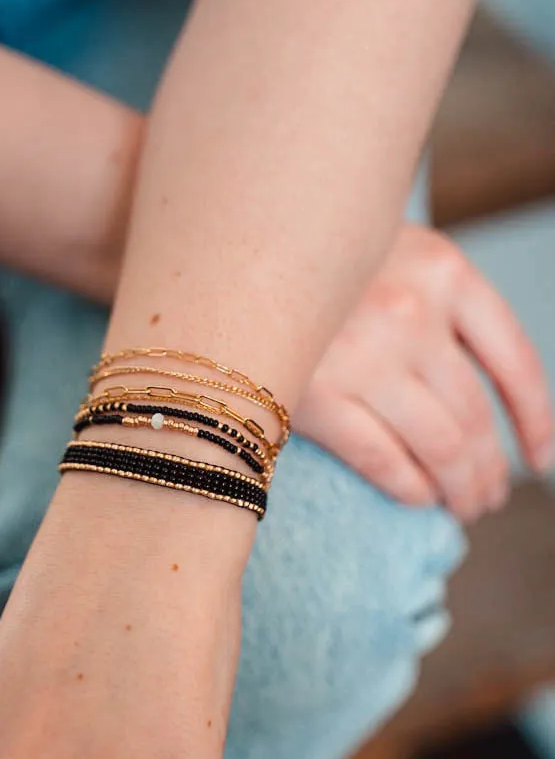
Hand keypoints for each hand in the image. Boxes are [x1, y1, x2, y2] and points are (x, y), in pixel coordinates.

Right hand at [294, 224, 552, 520]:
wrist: (233, 256)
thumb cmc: (318, 262)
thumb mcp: (394, 253)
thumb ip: (440, 306)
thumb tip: (479, 404)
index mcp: (443, 270)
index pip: (514, 361)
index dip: (536, 420)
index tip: (542, 459)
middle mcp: (410, 311)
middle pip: (474, 415)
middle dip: (489, 469)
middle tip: (487, 496)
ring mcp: (362, 355)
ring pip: (440, 446)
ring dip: (459, 488)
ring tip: (462, 506)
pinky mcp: (314, 396)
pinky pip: (383, 459)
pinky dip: (410, 489)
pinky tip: (418, 498)